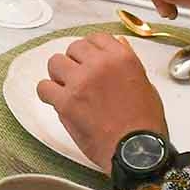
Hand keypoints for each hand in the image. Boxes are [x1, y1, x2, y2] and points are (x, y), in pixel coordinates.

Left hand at [36, 33, 167, 171]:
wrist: (137, 151)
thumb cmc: (145, 123)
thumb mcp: (145, 85)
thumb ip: (128, 63)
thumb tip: (118, 44)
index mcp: (121, 58)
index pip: (96, 38)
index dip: (91, 50)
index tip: (90, 60)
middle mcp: (99, 65)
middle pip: (74, 48)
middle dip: (75, 62)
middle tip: (80, 78)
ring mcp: (80, 82)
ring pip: (55, 63)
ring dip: (60, 74)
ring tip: (67, 88)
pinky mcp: (66, 102)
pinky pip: (44, 87)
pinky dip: (48, 93)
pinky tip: (57, 101)